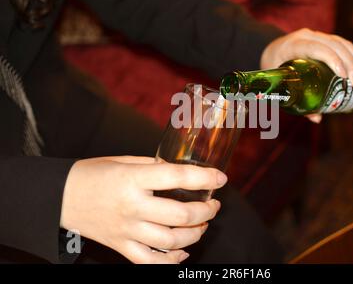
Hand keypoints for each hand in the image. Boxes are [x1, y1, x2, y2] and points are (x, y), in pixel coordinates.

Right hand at [60, 156, 226, 263]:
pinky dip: (172, 261)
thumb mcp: (125, 161)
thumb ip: (154, 167)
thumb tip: (181, 173)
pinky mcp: (120, 246)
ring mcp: (127, 230)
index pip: (178, 177)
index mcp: (133, 179)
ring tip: (203, 225)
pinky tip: (183, 252)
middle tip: (213, 205)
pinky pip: (150, 262)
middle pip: (180, 216)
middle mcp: (132, 207)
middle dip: (206, 211)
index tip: (220, 178)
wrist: (60, 197)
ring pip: (171, 241)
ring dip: (195, 235)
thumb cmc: (93, 174)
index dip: (205, 177)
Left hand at [261, 28, 352, 122]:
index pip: (315, 48)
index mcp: (294, 45)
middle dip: (352, 65)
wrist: (270, 50)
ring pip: (344, 45)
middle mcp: (308, 36)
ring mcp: (319, 36)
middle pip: (335, 46)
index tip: (343, 75)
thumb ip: (296, 100)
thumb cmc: (274, 70)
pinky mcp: (328, 40)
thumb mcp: (279, 83)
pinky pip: (348, 46)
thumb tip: (317, 118)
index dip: (331, 59)